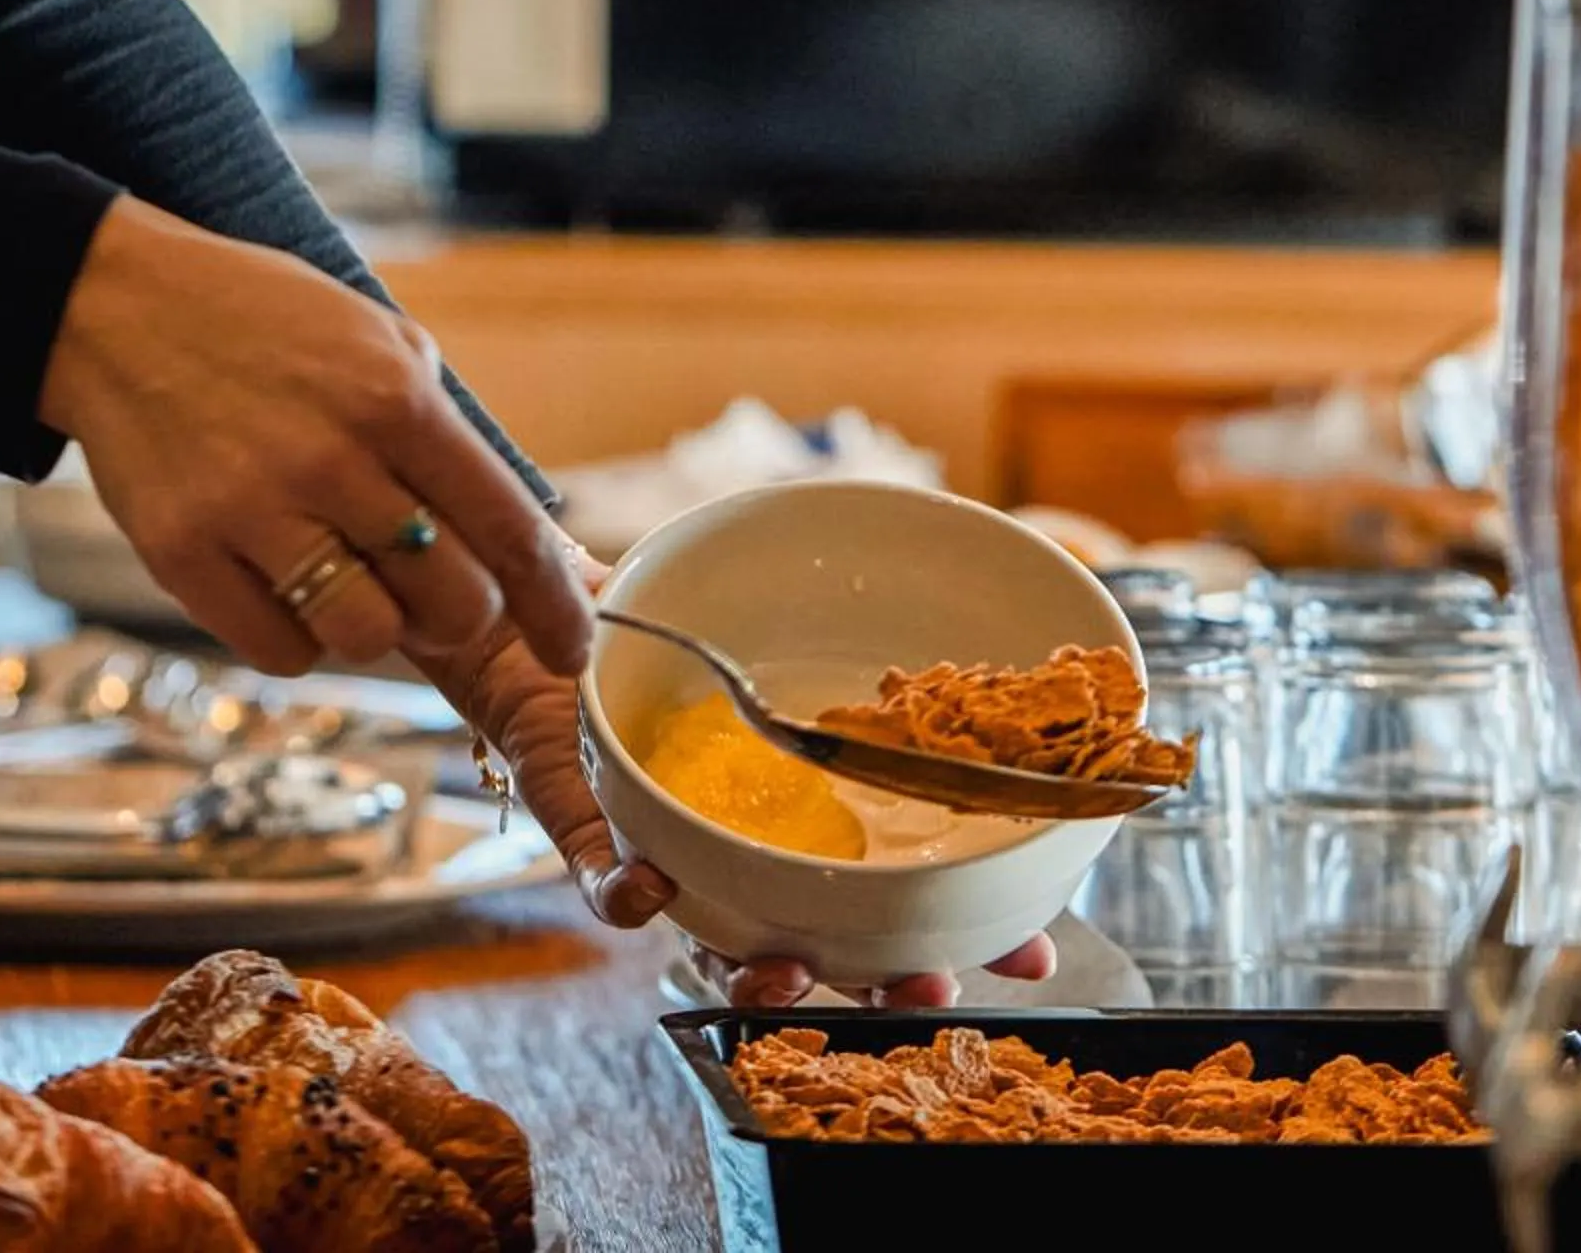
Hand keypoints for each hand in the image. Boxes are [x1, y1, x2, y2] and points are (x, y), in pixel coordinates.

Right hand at [37, 196, 592, 683]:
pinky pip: (279, 651)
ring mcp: (253, 509)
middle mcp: (332, 457)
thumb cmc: (265, 321)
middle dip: (463, 616)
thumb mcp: (379, 339)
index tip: (575, 651)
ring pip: (367, 639)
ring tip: (349, 577)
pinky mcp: (184, 553)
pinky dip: (295, 636)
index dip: (555, 607)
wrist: (118, 305)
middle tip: (438, 595)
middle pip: (452, 604)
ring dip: (375, 626)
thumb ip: (444, 430)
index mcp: (395, 396)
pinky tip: (281, 581)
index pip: (509, 528)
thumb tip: (521, 534)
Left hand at [412, 573, 1058, 1013]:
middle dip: (879, 980)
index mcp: (807, 807)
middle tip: (932, 985)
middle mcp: (747, 846)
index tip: (1029, 950)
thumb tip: (955, 595)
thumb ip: (845, 624)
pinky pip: (609, 885)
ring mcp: (674, 849)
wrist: (552, 608)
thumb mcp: (775, 616)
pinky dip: (629, 895)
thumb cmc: (668, 618)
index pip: (895, 887)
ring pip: (722, 947)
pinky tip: (652, 889)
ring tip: (790, 975)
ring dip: (760, 975)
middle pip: (827, 942)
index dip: (960, 930)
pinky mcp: (592, 835)